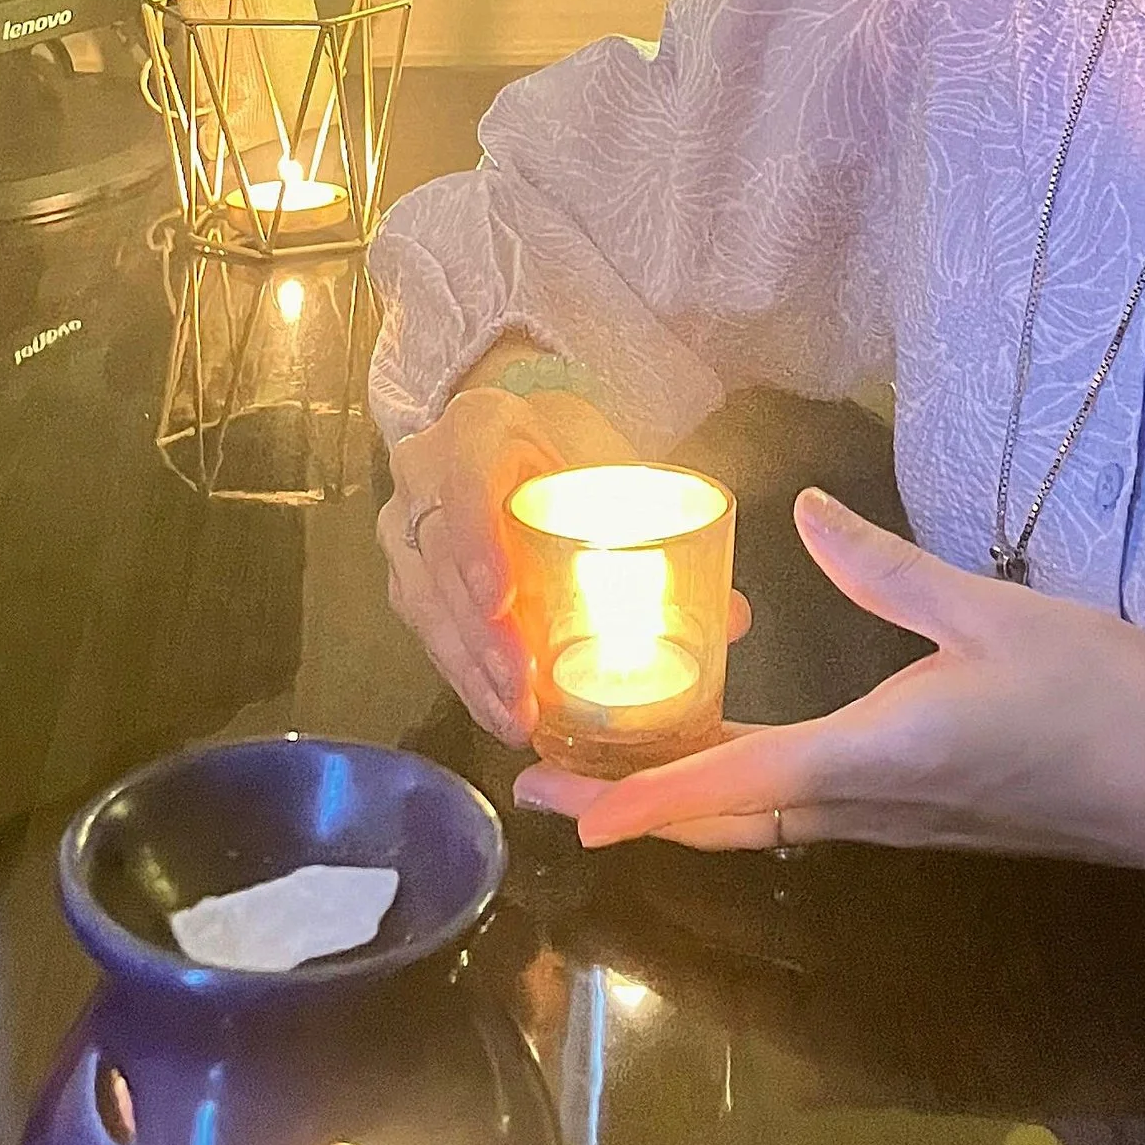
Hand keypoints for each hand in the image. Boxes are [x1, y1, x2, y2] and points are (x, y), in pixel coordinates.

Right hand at [379, 391, 747, 744]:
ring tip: (516, 718)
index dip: (478, 541)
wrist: (516, 435)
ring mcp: (408, 524)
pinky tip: (500, 713)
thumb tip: (736, 616)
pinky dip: (465, 676)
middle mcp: (427, 471)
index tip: (504, 598)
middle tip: (522, 687)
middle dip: (482, 633)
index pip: (466, 479)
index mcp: (480, 426)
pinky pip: (426, 629)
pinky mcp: (408, 571)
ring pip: (425, 602)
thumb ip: (667, 529)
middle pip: (441, 558)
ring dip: (471, 668)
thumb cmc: (568, 448)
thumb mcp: (611, 463)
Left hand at [513, 489, 1144, 864]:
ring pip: (766, 818)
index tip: (570, 812)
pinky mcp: (927, 818)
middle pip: (729, 814)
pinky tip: (732, 755)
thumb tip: (805, 519)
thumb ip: (886, 571)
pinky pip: (810, 812)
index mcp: (872, 755)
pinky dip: (748, 790)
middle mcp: (870, 806)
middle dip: (635, 803)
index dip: (645, 796)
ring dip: (687, 798)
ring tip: (614, 766)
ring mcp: (900, 823)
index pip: (734, 778)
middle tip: (546, 789)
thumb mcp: (992, 614)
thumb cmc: (1102, 698)